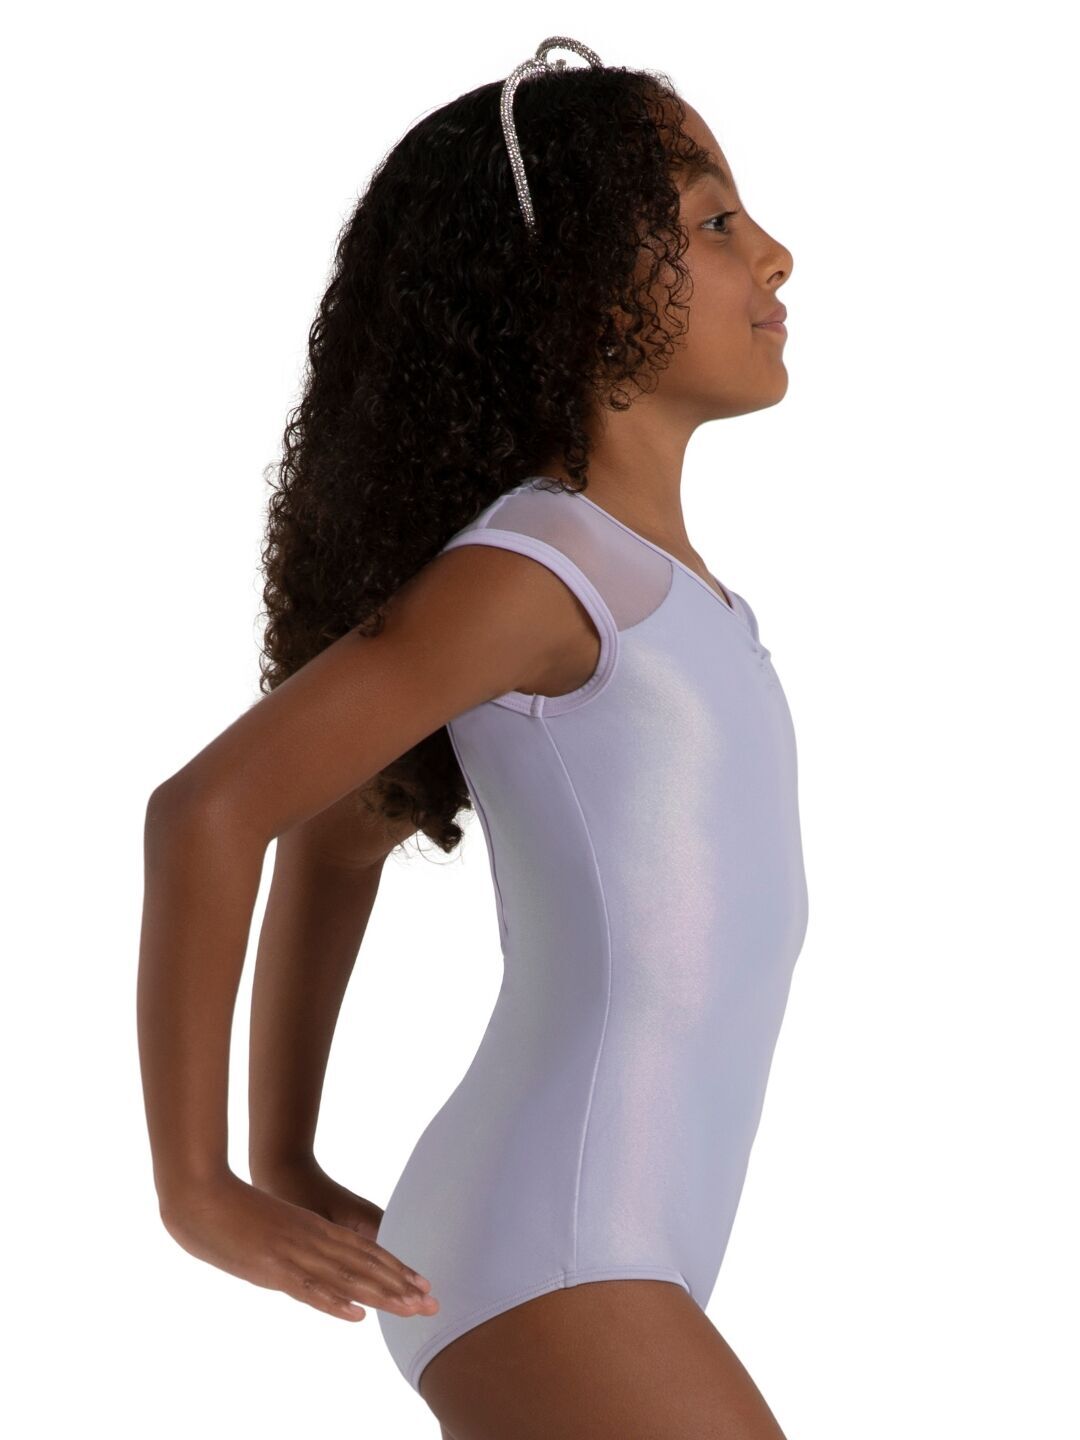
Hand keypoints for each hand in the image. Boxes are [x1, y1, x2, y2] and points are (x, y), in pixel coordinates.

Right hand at [160, 1170, 437, 1322]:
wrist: (204, 1191)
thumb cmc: (238, 1211)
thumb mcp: (278, 1230)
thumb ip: (300, 1249)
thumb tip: (320, 1268)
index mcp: (316, 1230)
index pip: (367, 1253)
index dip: (397, 1270)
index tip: (424, 1287)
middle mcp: (313, 1240)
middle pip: (366, 1266)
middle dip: (401, 1287)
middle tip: (434, 1304)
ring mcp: (295, 1254)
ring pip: (347, 1277)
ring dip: (381, 1295)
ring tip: (411, 1308)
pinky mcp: (273, 1266)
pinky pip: (309, 1288)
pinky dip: (333, 1302)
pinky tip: (356, 1315)